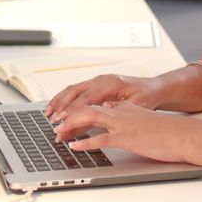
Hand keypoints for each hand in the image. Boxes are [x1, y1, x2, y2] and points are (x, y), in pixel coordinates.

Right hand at [45, 74, 160, 121]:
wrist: (153, 87)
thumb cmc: (146, 96)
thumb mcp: (137, 105)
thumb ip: (119, 109)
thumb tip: (103, 113)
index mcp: (110, 84)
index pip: (86, 98)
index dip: (73, 109)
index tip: (63, 120)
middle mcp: (101, 80)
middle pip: (75, 92)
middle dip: (62, 107)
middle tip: (53, 121)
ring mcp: (97, 81)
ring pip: (72, 89)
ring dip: (59, 102)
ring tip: (48, 114)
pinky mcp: (95, 85)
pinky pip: (75, 90)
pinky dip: (64, 99)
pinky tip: (57, 107)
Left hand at [52, 101, 201, 163]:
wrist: (184, 135)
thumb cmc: (166, 131)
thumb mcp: (141, 118)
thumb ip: (124, 114)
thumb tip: (108, 111)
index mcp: (123, 107)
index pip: (93, 105)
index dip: (75, 111)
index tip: (63, 119)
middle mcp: (120, 112)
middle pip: (86, 108)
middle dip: (67, 117)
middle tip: (55, 126)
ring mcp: (122, 124)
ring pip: (89, 118)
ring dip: (70, 126)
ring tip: (58, 135)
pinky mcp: (127, 137)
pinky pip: (101, 139)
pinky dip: (85, 142)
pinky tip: (75, 146)